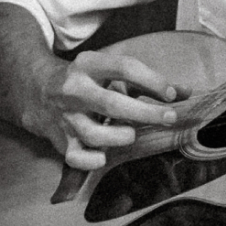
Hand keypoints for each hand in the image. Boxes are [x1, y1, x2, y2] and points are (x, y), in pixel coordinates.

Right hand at [29, 44, 188, 170]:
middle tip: (169, 118)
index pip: (124, 68)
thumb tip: (188, 92)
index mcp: (88, 65)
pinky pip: (77, 158)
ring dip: (120, 137)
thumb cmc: (89, 82)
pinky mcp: (61, 140)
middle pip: (112, 103)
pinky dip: (93, 161)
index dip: (153, 81)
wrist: (37, 90)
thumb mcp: (111, 72)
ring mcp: (66, 117)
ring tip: (131, 134)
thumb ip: (149, 83)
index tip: (172, 95)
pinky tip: (104, 156)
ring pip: (94, 134)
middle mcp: (74, 90)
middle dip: (145, 112)